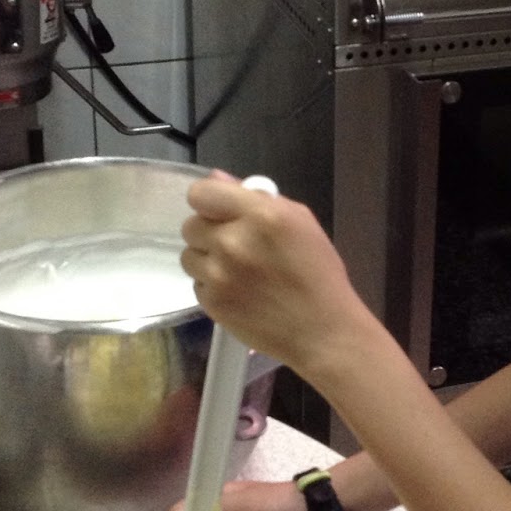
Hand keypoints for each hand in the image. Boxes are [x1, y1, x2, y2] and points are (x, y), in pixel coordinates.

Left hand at [180, 176, 376, 380]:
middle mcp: (234, 241)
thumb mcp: (300, 221)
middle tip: (234, 245)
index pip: (201, 193)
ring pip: (189, 255)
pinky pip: (197, 284)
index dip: (208, 201)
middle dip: (209, 232)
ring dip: (207, 260)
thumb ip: (257, 197)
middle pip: (191, 225)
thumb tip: (217, 180)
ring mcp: (219, 275)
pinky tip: (239, 293)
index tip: (220, 211)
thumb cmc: (318, 272)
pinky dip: (213, 286)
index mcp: (261, 214)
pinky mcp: (212, 303)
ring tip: (237, 272)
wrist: (322, 330)